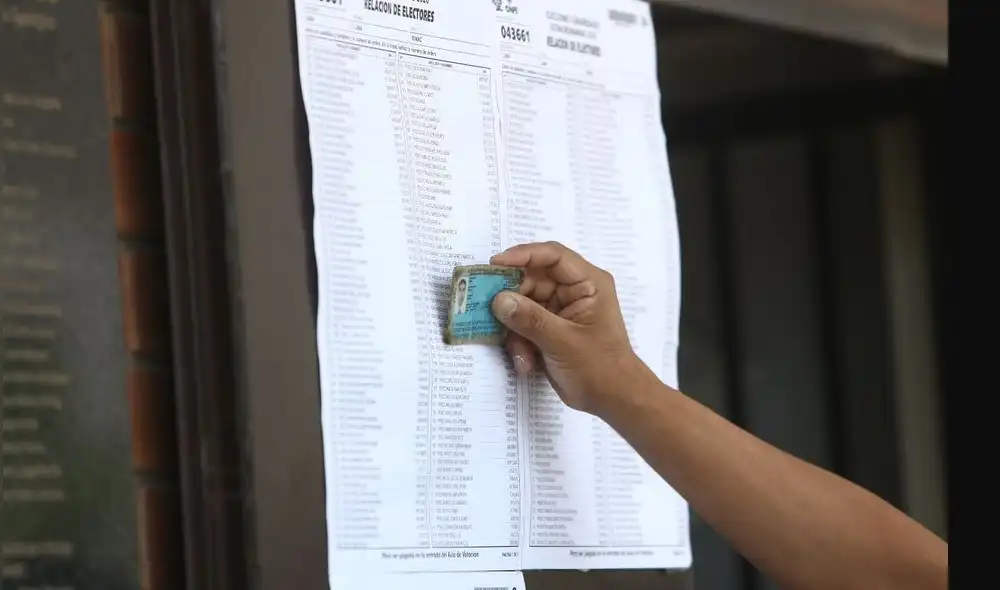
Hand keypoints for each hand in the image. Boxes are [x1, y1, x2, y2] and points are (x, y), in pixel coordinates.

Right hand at [490, 241, 643, 414]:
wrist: (613, 400)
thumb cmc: (601, 367)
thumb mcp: (564, 342)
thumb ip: (531, 319)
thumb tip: (499, 300)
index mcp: (588, 283)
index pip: (552, 256)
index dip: (522, 255)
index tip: (494, 264)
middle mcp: (573, 291)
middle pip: (530, 280)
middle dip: (511, 301)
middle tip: (489, 314)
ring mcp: (559, 310)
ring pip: (522, 305)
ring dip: (515, 330)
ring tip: (520, 354)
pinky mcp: (548, 329)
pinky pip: (523, 326)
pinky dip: (520, 344)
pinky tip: (526, 363)